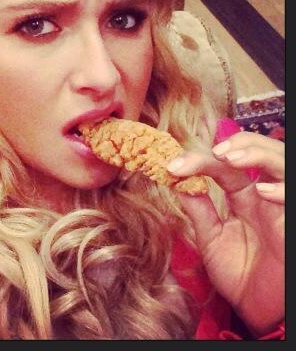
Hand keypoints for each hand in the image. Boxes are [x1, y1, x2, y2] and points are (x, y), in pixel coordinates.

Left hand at [167, 132, 283, 336]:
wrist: (257, 310)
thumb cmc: (239, 274)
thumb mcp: (211, 237)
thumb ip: (198, 208)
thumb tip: (175, 178)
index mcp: (243, 197)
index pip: (224, 166)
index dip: (199, 160)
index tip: (172, 165)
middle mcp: (264, 197)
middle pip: (259, 152)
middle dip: (238, 144)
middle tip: (213, 151)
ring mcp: (280, 209)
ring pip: (282, 165)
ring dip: (257, 154)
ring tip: (230, 157)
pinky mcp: (292, 226)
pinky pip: (294, 201)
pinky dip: (282, 191)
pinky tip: (264, 192)